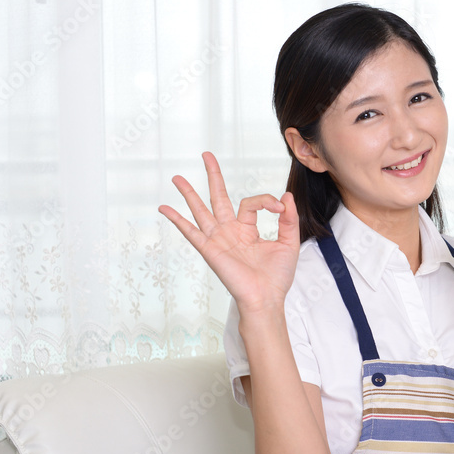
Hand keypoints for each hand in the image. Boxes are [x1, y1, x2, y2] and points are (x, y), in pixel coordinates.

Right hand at [159, 151, 299, 313]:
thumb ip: (289, 219)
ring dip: (189, 193)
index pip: (251, 203)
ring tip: (176, 177)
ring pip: (201, 210)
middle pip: (218, 197)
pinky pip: (191, 232)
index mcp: (247, 229)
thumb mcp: (289, 242)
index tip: (280, 208)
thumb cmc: (277, 276)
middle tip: (206, 155)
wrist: (267, 298)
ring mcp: (218, 240)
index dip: (267, 201)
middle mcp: (230, 231)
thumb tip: (286, 196)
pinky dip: (177, 219)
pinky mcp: (210, 250)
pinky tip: (164, 208)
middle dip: (213, 176)